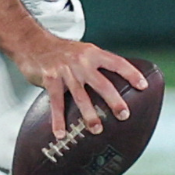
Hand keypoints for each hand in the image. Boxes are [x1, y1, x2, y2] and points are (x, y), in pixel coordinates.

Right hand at [14, 35, 147, 137]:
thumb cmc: (59, 50)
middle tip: (124, 114)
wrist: (32, 42)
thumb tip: (113, 84)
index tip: (142, 86)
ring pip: (81, 96)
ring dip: (89, 115)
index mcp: (92, 53)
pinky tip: (61, 132)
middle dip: (114, 100)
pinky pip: (56, 103)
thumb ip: (95, 65)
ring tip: (97, 129)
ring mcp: (65, 71)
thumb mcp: (81, 51)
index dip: (131, 74)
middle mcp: (81, 61)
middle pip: (102, 83)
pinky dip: (58, 119)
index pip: (116, 63)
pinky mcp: (50, 79)